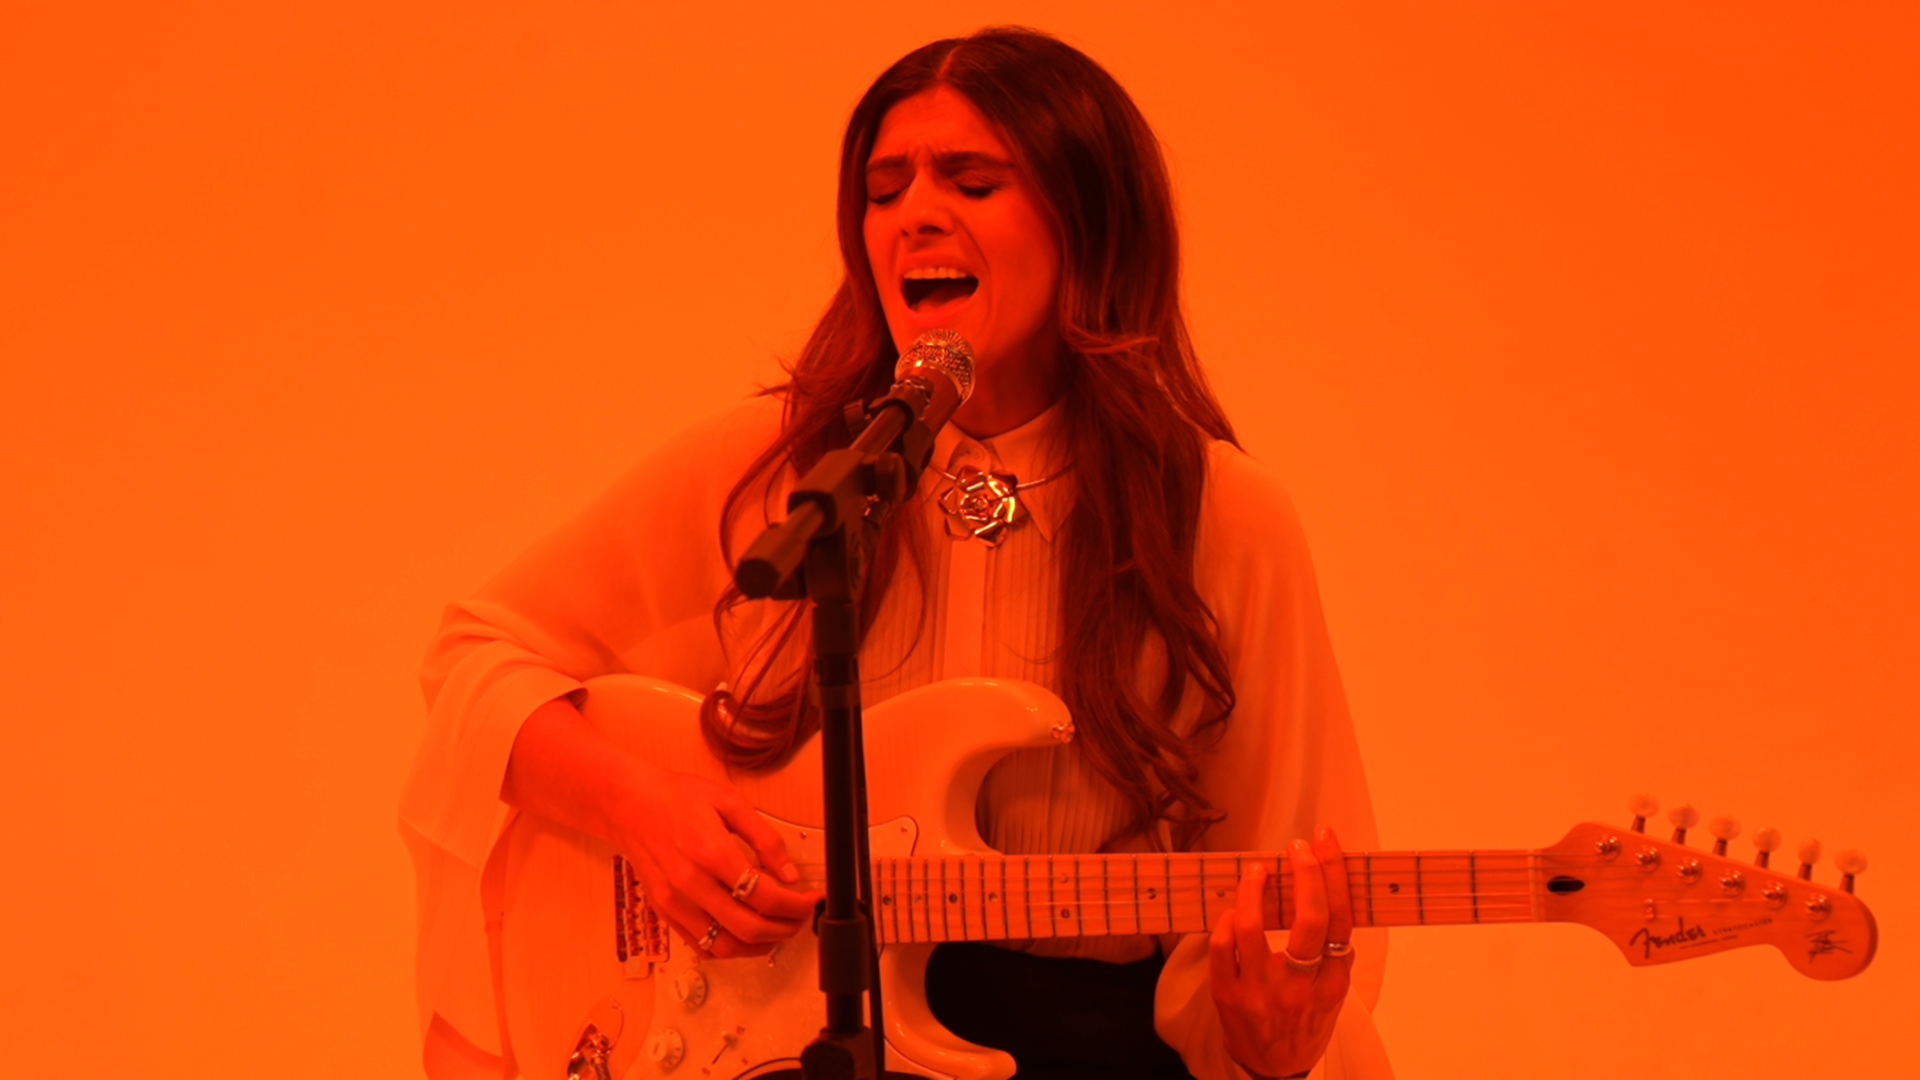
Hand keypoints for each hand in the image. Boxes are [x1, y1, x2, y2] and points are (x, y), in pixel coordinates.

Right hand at [609, 758, 823, 957]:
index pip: (764, 896)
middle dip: (785, 928)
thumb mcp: (730, 803)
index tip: (811, 900)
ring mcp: (675, 904)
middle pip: (750, 928)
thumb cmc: (678, 798)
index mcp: (711, 852)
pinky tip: (746, 932)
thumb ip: (765, 838)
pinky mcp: (664, 914)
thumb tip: (790, 874)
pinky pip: (702, 947)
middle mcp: (691, 885)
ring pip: (726, 946)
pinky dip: (730, 947)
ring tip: (777, 928)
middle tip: (799, 917)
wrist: (629, 804)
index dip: (796, 905)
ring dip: (760, 945)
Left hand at [1207, 827, 1355, 1079]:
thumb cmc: (1304, 1023)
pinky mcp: (1226, 994)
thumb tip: (1327, 889)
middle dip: (1306, 873)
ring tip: (1257, 871)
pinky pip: (1220, 945)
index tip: (1325, 842)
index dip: (1333, 874)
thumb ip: (1333, 953)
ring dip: (1254, 888)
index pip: (1340, 920)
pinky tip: (1233, 910)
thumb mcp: (1332, 994)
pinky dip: (1226, 920)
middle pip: (1310, 920)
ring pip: (1253, 926)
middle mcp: (1299, 988)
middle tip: (1298, 847)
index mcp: (1331, 984)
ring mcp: (1259, 991)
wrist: (1272, 1069)